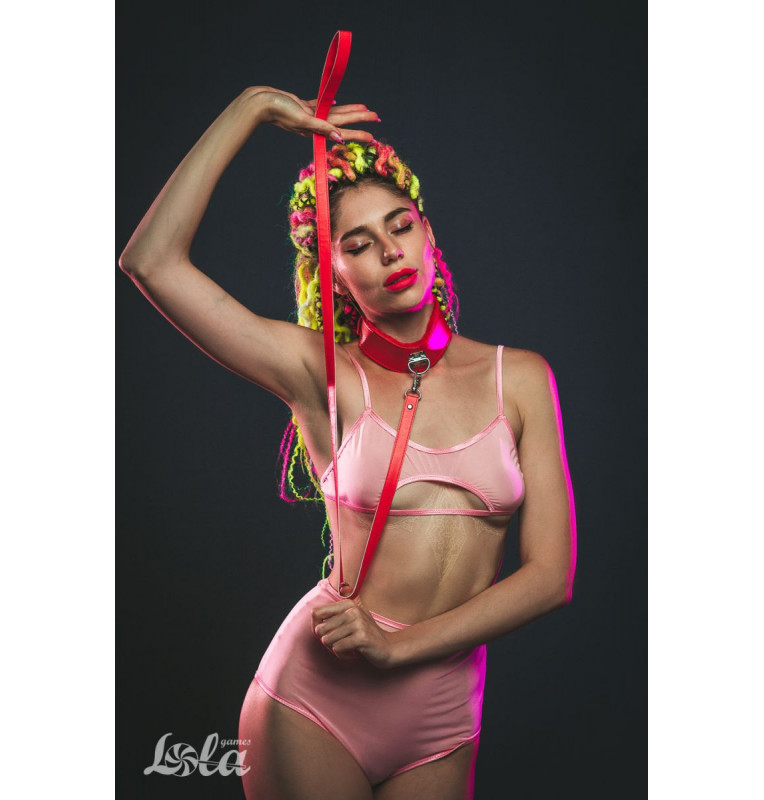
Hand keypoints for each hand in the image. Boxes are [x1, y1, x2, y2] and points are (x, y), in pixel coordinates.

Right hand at [247, 86, 378, 142]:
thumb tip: (339, 136)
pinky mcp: (303, 107)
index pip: (342, 132)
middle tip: (377, 118)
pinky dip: (329, 104)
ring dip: (349, 111)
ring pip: (335, 113)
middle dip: (360, 120)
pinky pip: (320, 105)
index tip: (372, 137)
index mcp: (317, 128)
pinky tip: (336, 101)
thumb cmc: (280, 110)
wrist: (261, 102)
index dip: (357, 133)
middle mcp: (316, 124)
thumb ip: (321, 127)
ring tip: (364, 109)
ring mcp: (310, 116)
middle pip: (343, 121)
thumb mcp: (302, 119)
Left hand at [311, 597, 396, 668]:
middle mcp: (352, 610)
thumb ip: (334, 618)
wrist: (388, 647)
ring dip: (335, 649)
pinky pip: (337, 649)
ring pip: (327, 640)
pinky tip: (352, 654)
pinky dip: (342, 655)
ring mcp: (358, 623)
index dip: (315, 626)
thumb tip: (314, 625)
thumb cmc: (365, 635)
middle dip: (326, 641)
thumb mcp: (351, 620)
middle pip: (320, 629)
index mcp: (347, 604)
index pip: (316, 612)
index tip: (324, 635)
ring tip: (347, 648)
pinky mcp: (361, 637)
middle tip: (339, 644)